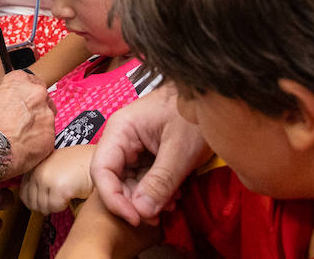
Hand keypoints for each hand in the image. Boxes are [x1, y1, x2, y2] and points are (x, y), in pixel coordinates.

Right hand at [0, 71, 54, 177]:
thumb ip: (2, 95)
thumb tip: (5, 101)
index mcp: (19, 81)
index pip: (29, 80)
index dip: (23, 94)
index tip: (20, 102)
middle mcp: (36, 94)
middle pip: (42, 98)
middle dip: (34, 108)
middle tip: (21, 121)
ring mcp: (46, 115)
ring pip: (46, 118)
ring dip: (37, 125)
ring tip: (20, 137)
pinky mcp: (50, 136)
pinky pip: (47, 137)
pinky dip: (39, 143)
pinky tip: (24, 148)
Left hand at [20, 144, 95, 214]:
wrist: (98, 160)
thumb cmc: (80, 162)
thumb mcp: (53, 165)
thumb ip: (40, 177)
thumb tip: (30, 199)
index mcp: (34, 165)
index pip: (24, 193)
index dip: (35, 201)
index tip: (46, 200)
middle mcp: (37, 170)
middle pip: (31, 203)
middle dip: (45, 205)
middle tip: (58, 198)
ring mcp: (46, 178)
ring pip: (42, 208)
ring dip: (55, 206)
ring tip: (66, 193)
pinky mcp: (58, 187)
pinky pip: (55, 208)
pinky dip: (64, 205)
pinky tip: (71, 193)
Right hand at [89, 84, 209, 225]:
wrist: (212, 95)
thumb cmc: (195, 112)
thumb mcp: (180, 150)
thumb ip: (160, 181)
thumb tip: (142, 212)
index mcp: (121, 130)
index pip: (102, 170)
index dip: (114, 199)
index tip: (136, 219)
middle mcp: (122, 138)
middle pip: (114, 179)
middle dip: (135, 202)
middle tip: (159, 217)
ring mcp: (134, 145)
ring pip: (129, 181)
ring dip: (147, 199)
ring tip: (172, 204)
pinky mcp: (147, 152)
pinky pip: (143, 177)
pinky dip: (156, 191)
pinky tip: (174, 196)